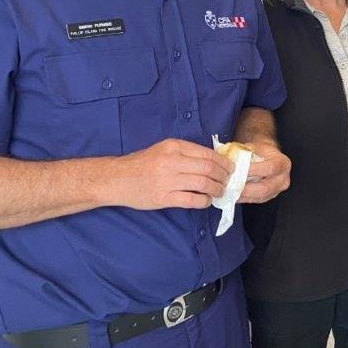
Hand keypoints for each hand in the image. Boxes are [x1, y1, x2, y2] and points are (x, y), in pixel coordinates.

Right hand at [109, 138, 233, 210]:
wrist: (117, 179)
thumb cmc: (142, 164)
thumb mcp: (164, 150)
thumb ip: (186, 153)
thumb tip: (214, 160)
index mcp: (173, 147)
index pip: (207, 154)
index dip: (223, 162)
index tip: (230, 168)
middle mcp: (171, 161)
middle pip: (208, 168)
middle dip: (223, 176)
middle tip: (227, 181)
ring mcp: (167, 180)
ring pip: (202, 184)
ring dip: (216, 188)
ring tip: (220, 191)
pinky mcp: (163, 198)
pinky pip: (191, 200)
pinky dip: (204, 201)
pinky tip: (206, 201)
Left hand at [237, 140, 290, 203]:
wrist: (268, 157)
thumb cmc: (262, 152)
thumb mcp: (257, 147)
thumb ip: (248, 153)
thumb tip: (234, 159)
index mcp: (283, 163)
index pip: (270, 168)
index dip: (254, 170)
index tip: (239, 169)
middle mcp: (283, 179)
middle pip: (265, 188)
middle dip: (246, 188)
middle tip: (232, 185)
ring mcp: (276, 190)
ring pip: (259, 197)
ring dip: (243, 195)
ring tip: (230, 190)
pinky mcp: (268, 197)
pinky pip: (255, 200)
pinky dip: (243, 198)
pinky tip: (234, 194)